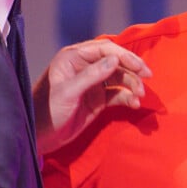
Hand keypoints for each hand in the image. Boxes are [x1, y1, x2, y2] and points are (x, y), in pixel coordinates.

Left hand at [33, 38, 151, 154]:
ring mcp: (93, 83)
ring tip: (140, 96)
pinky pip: (118, 94)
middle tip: (148, 76)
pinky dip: (128, 98)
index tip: (138, 66)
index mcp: (74, 57)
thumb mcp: (68, 92)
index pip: (105, 49)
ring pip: (120, 77)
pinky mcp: (98, 99)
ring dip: (133, 85)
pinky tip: (135, 104)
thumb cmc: (46, 111)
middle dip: (133, 69)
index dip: (124, 55)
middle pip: (116, 61)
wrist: (39, 138)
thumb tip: (115, 60)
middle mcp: (85, 66)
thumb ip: (91, 75)